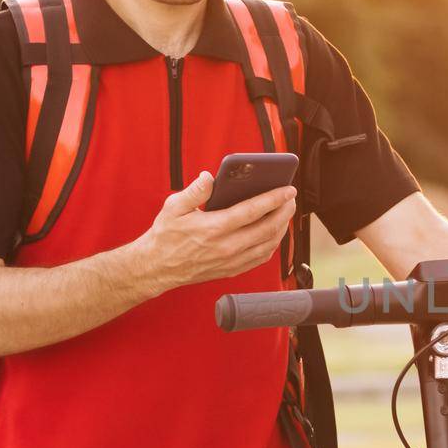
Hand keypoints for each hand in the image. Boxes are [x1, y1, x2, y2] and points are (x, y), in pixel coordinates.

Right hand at [134, 170, 296, 293]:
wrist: (156, 268)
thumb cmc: (165, 237)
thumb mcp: (174, 207)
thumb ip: (195, 191)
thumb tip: (209, 177)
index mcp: (214, 228)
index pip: (253, 211)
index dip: (274, 198)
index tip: (287, 189)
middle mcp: (227, 246)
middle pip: (268, 228)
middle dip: (284, 211)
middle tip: (290, 199)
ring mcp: (231, 261)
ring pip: (269, 244)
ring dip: (282, 228)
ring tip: (285, 213)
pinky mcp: (232, 270)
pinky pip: (261, 258)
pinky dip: (272, 244)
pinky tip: (273, 233)